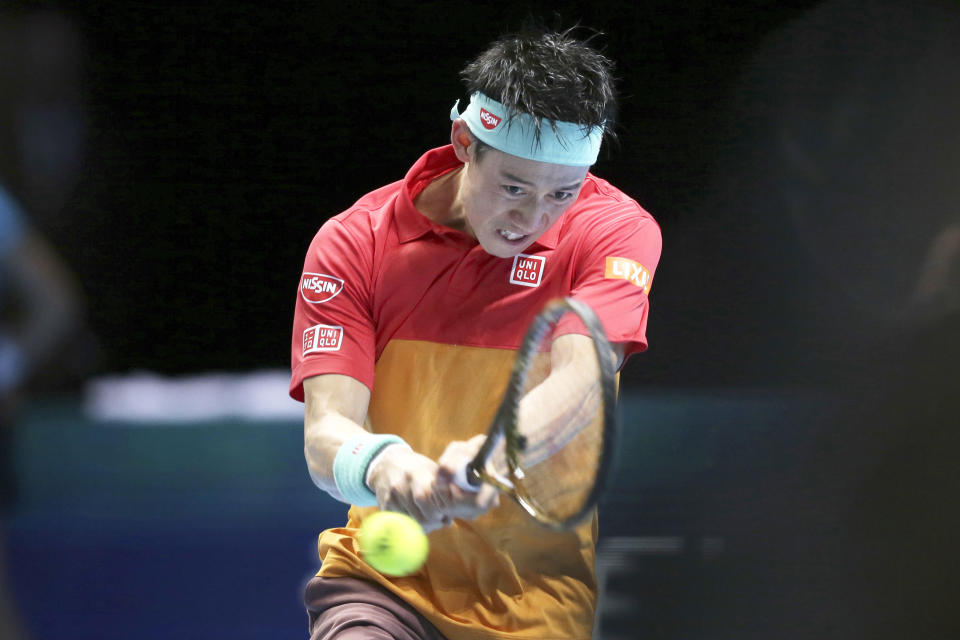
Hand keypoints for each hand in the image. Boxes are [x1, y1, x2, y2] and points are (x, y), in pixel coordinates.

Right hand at [366, 438, 498, 531]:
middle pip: (430, 515)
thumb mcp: (438, 472)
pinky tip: (419, 518)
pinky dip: (415, 526)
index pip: (442, 497)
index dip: (454, 509)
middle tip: (445, 517)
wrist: (386, 464)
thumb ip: (462, 487)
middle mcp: (407, 483)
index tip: (459, 511)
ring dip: (430, 525)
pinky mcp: (385, 507)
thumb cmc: (419, 470)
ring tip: (432, 517)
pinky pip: (404, 526)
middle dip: (441, 519)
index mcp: (422, 473)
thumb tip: (495, 504)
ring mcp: (394, 496)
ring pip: (418, 523)